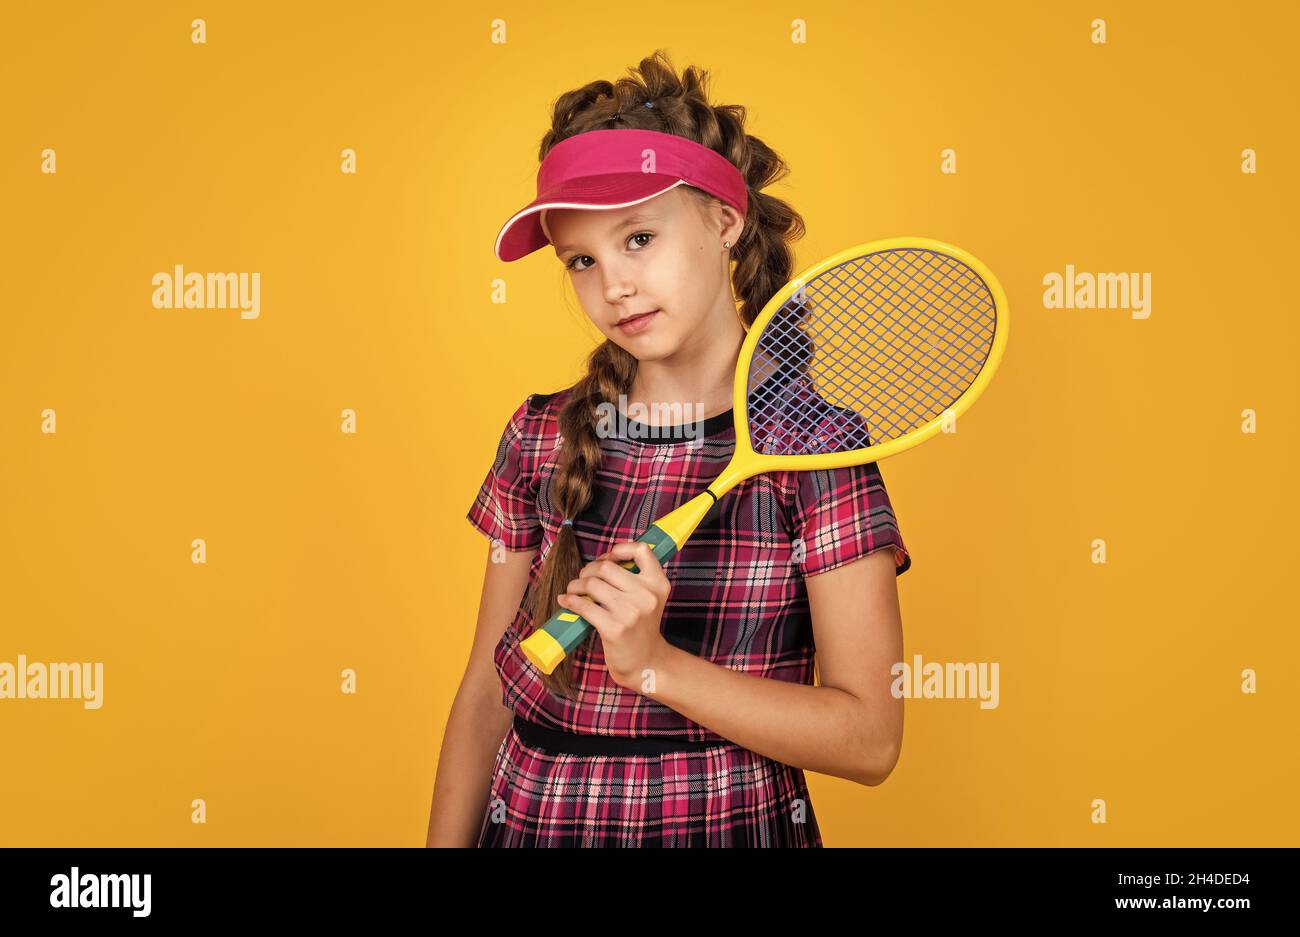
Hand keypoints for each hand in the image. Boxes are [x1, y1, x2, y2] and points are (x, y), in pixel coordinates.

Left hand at [556, 541, 672, 692]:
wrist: (646, 662)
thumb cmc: (641, 627)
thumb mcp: (649, 599)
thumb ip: (636, 578)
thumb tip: (601, 561)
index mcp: (658, 584)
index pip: (641, 550)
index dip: (619, 549)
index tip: (607, 559)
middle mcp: (647, 595)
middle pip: (606, 566)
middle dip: (589, 570)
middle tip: (584, 579)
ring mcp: (631, 612)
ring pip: (592, 583)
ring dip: (576, 585)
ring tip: (574, 590)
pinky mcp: (614, 628)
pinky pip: (584, 606)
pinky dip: (570, 601)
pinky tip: (565, 601)